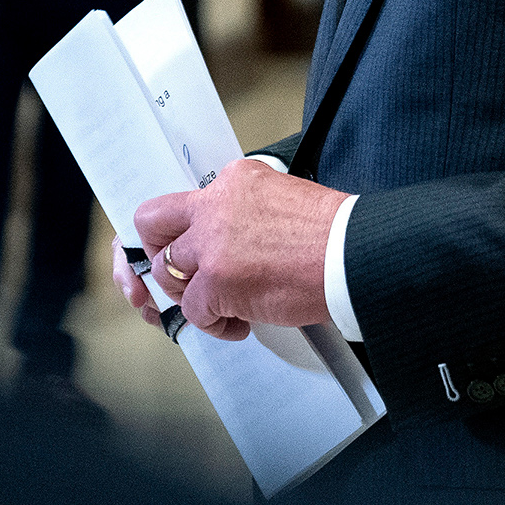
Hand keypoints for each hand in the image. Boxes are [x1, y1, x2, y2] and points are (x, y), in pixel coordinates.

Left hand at [131, 159, 344, 339]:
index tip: (188, 248)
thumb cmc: (331, 235)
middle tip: (182, 277)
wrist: (352, 256)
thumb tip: (228, 242)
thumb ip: (244, 212)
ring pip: (165, 272)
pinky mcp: (215, 281)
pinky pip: (193, 311)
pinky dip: (214, 324)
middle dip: (157, 253)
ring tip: (223, 305)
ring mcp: (210, 244)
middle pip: (151, 224)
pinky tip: (240, 323)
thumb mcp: (281, 198)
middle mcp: (214, 206)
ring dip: (190, 294)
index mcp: (233, 180)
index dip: (179, 231)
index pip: (183, 201)